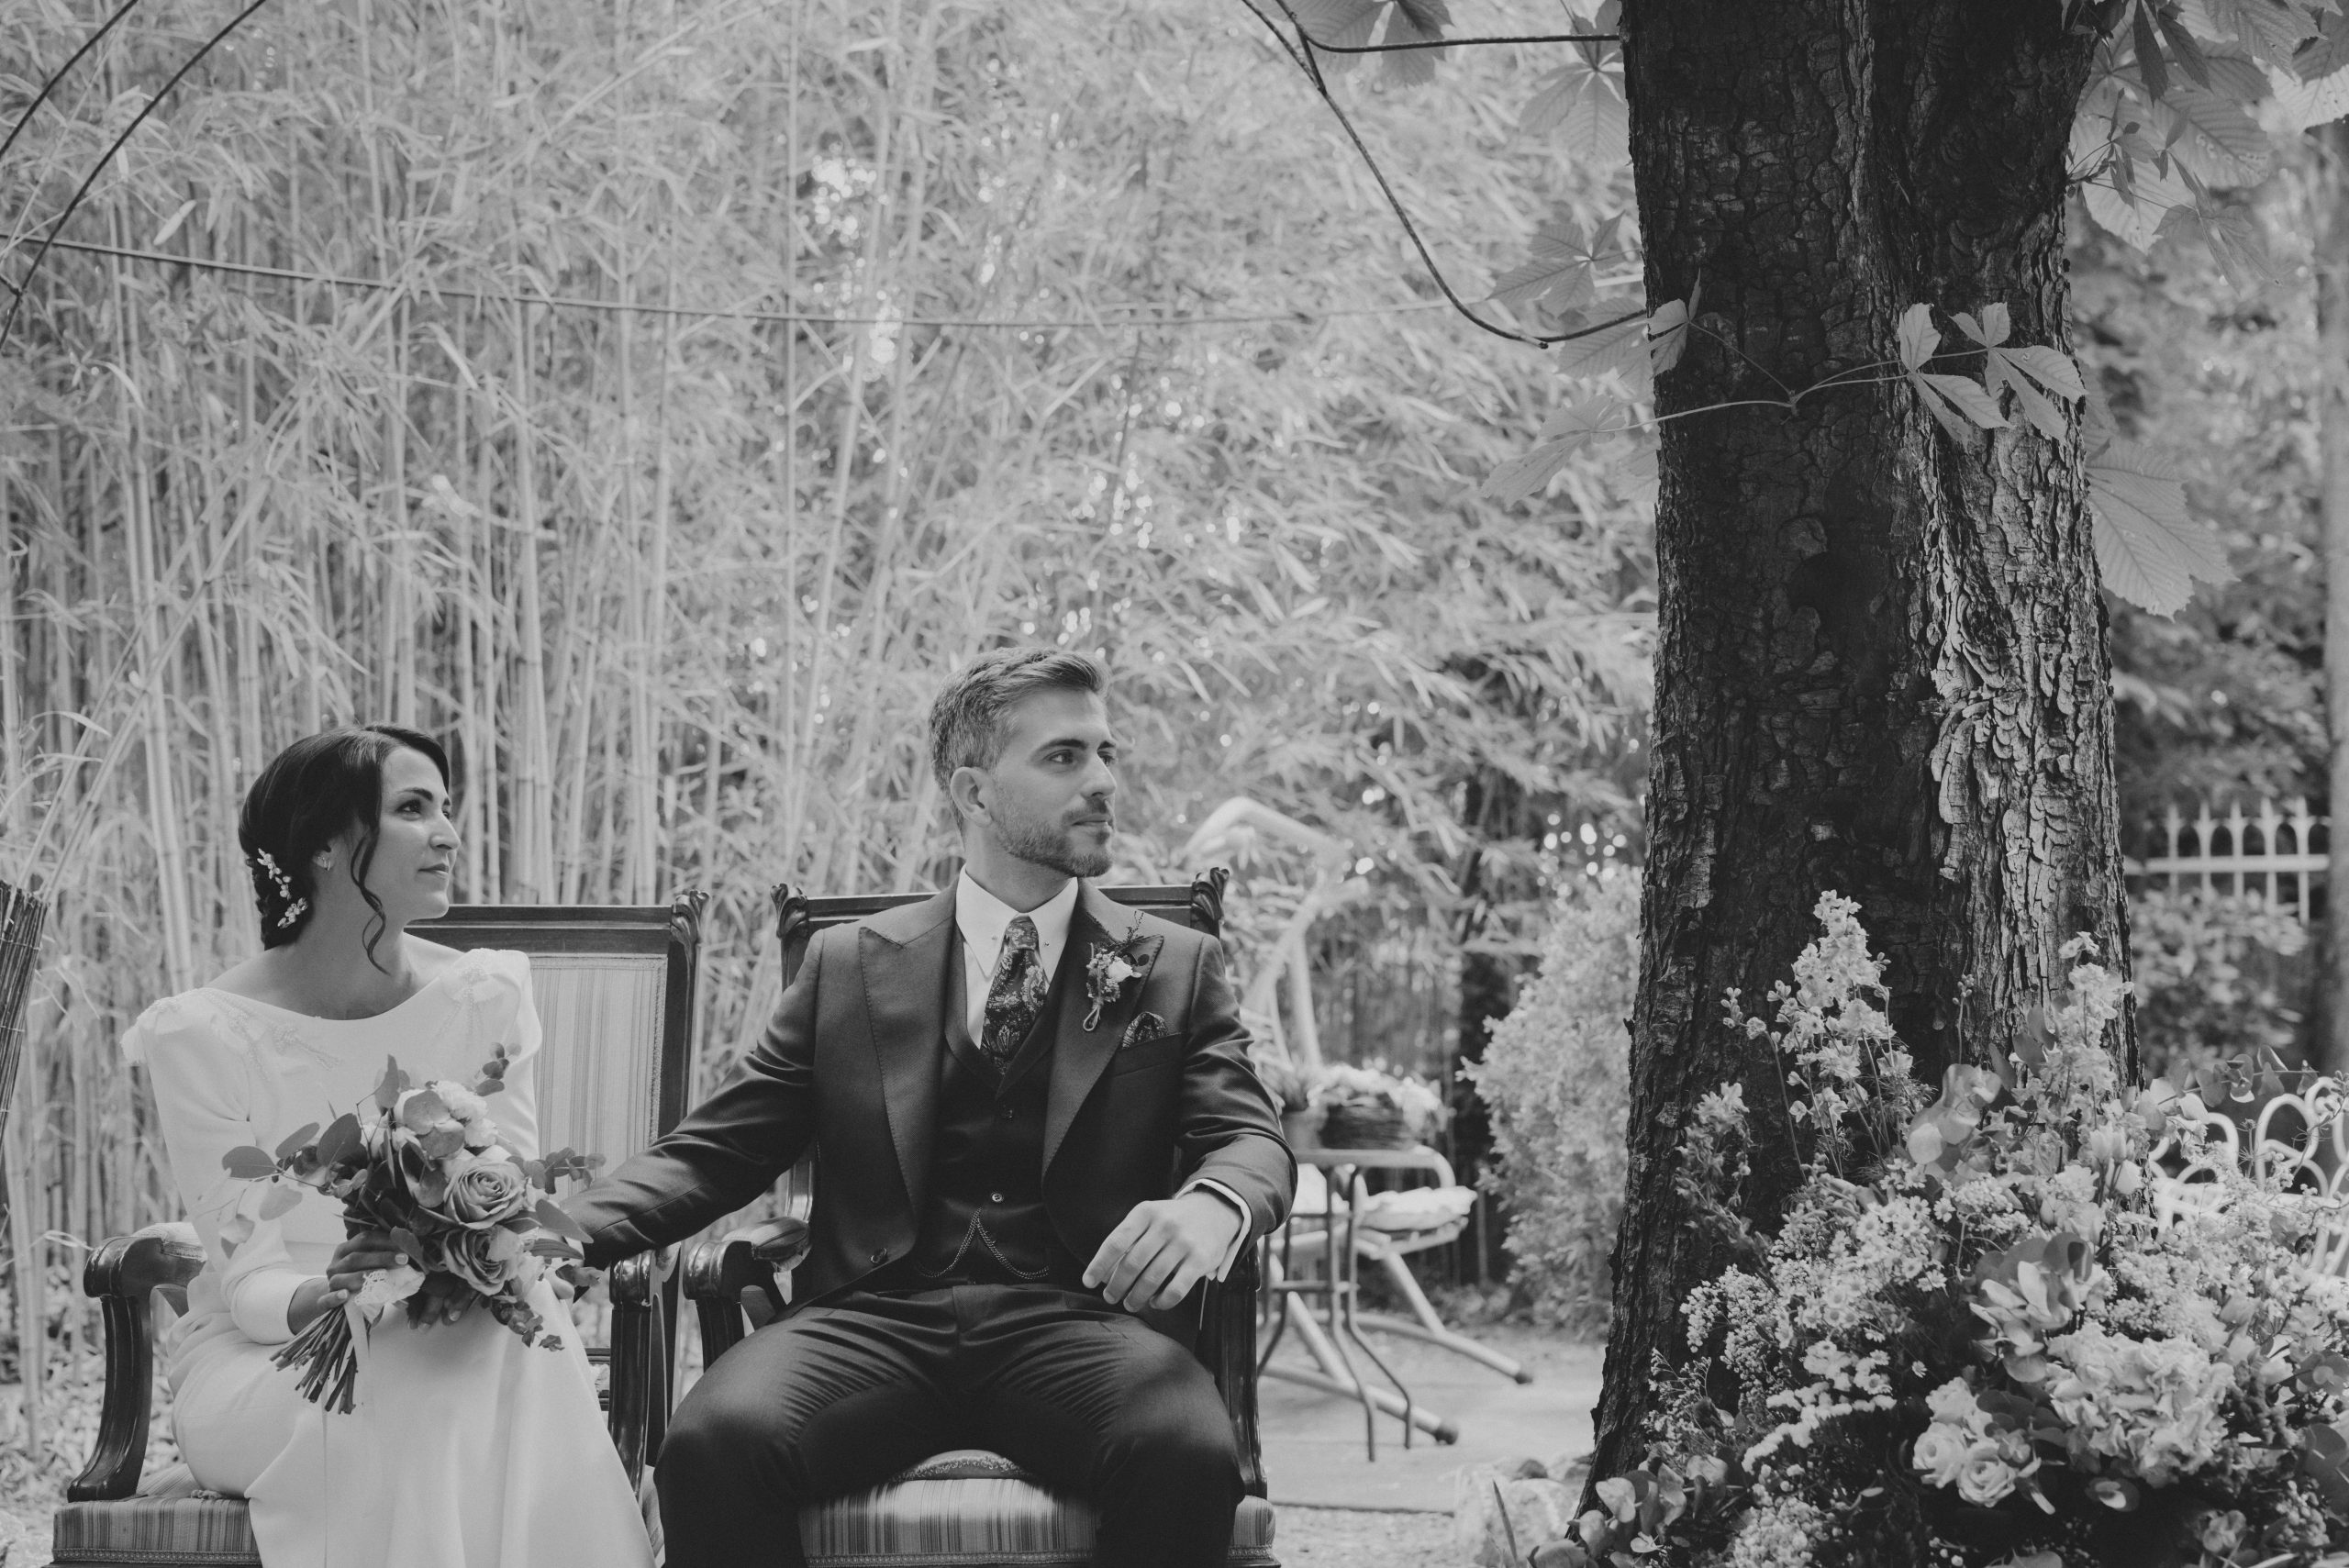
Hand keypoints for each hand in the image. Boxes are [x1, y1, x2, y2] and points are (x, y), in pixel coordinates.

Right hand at [323, 1230, 406, 1299]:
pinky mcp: (324, 1302)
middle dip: (381, 1257)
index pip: (364, 1239)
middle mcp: (335, 1264)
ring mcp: (330, 1283)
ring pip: (343, 1278)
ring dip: (365, 1276)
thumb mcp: (372, 1263)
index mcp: (346, 1249)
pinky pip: (326, 1300)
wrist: (341, 1300)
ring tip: (385, 1276)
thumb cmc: (363, 1278)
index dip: (385, 1240)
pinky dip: (335, 1297)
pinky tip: (345, 1295)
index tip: (405, 1245)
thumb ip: (384, 1255)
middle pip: (356, 1257)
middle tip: (403, 1259)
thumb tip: (411, 1247)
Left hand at [1083, 1192, 1242, 1313]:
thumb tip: (1104, 1272)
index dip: (1099, 1264)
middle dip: (1116, 1286)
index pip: (1116, 1242)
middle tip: (1110, 1297)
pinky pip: (1176, 1289)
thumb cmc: (1172, 1220)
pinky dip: (1162, 1302)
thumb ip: (1129, 1238)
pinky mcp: (1201, 1259)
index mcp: (1146, 1212)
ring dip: (1136, 1297)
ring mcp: (1184, 1242)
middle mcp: (1165, 1225)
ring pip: (1152, 1279)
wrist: (1215, 1211)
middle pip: (1132, 1263)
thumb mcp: (1149, 1216)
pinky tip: (1156, 1303)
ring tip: (1130, 1304)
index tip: (1088, 1282)